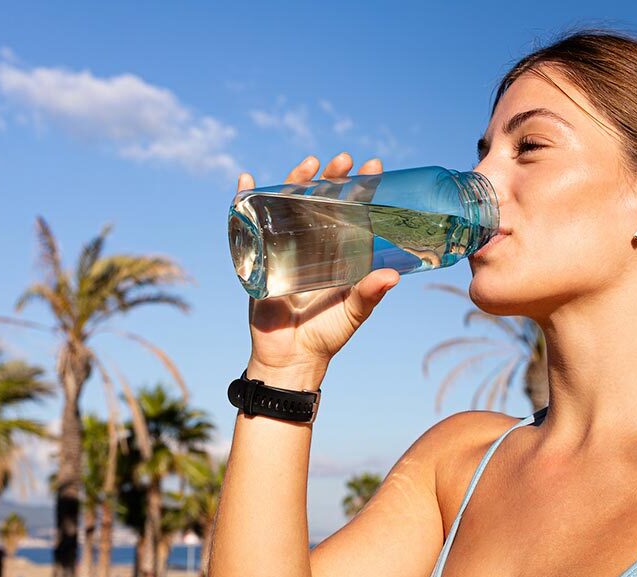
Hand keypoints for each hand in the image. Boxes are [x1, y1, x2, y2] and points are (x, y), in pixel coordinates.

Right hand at [239, 152, 398, 387]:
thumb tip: (392, 277)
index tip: (374, 166)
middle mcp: (312, 243)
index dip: (361, 187)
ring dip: (295, 179)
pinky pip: (248, 222)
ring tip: (309, 162)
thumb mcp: (353, 312)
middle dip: (331, 176)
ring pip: (288, 203)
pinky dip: (243, 198)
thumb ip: (369, 294)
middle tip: (344, 160)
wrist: (290, 357)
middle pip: (320, 199)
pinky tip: (247, 179)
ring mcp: (283, 246)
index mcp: (338, 252)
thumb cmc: (326, 335)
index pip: (352, 210)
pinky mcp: (258, 256)